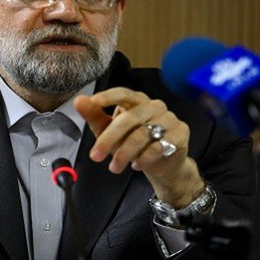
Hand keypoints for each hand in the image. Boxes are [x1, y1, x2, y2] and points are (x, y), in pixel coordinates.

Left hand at [75, 88, 204, 207]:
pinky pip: (158, 146)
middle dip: (109, 139)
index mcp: (136, 101)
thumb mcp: (109, 131)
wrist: (161, 165)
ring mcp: (169, 118)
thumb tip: (79, 101)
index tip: (92, 102)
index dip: (107, 97)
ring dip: (124, 154)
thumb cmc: (133, 144)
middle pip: (128, 118)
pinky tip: (136, 165)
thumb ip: (94, 115)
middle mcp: (153, 106)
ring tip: (115, 167)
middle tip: (96, 156)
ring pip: (142, 134)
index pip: (122, 93)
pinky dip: (143, 158)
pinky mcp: (180, 133)